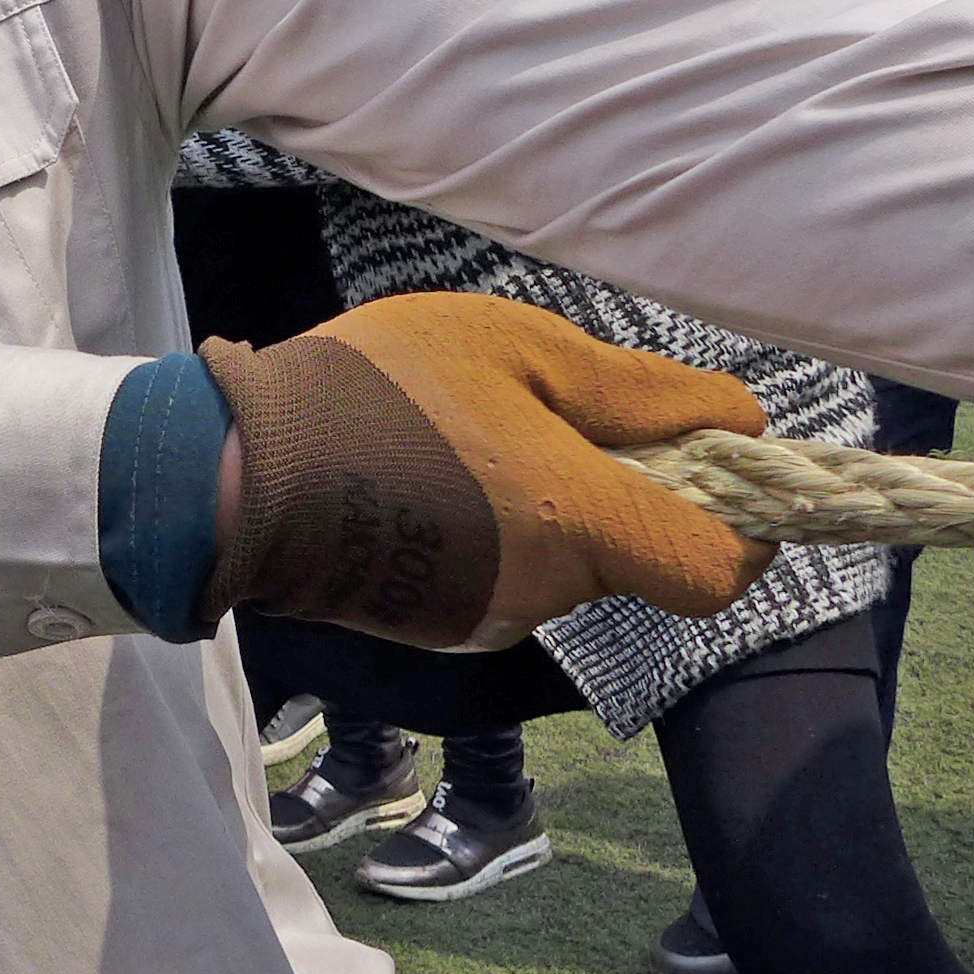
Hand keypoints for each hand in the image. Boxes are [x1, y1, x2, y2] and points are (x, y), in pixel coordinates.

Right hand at [201, 293, 772, 651]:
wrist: (231, 472)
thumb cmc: (379, 389)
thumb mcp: (516, 345)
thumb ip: (637, 391)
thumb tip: (736, 421)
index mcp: (580, 523)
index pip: (720, 571)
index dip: (743, 527)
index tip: (716, 471)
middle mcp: (548, 592)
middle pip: (636, 553)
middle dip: (616, 491)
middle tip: (541, 416)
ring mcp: (490, 619)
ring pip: (567, 563)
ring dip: (544, 509)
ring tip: (460, 442)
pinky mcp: (439, 627)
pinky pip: (505, 578)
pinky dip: (489, 535)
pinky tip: (423, 483)